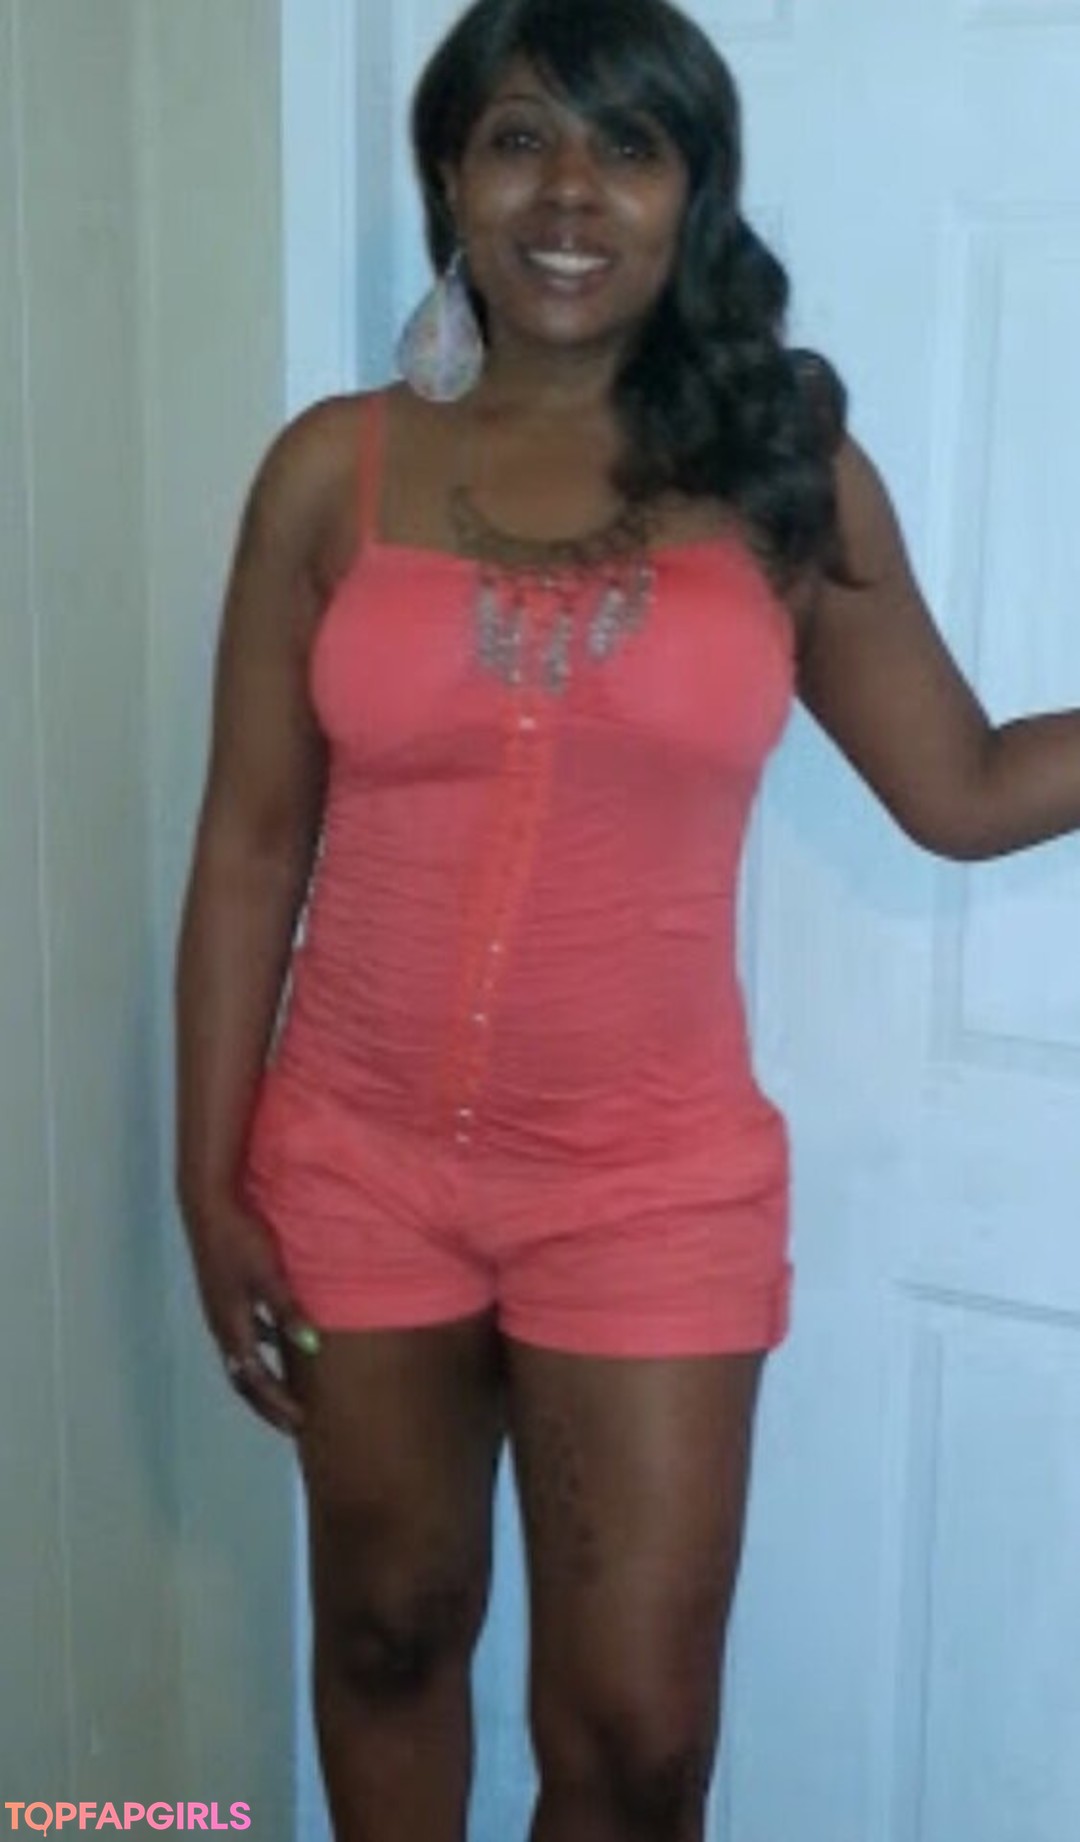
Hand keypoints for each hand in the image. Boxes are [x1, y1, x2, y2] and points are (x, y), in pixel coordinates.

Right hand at [184, 1197, 318, 1435]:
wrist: (208, 1206)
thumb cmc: (240, 1239)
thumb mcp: (269, 1274)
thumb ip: (287, 1311)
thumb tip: (311, 1347)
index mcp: (231, 1326)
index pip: (253, 1379)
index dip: (276, 1403)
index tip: (300, 1422)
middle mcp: (221, 1326)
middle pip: (242, 1378)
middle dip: (268, 1403)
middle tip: (294, 1424)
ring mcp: (219, 1311)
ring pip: (239, 1358)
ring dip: (262, 1380)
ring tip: (286, 1393)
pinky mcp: (222, 1295)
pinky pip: (241, 1336)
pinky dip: (259, 1349)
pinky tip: (277, 1341)